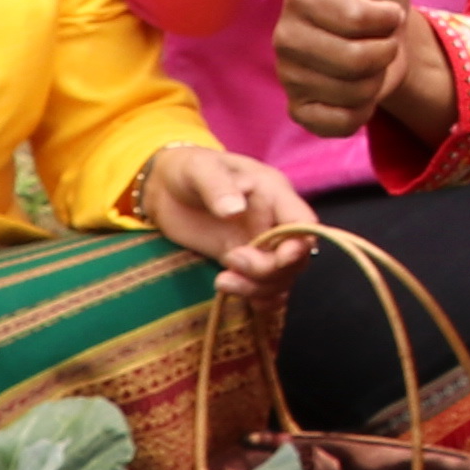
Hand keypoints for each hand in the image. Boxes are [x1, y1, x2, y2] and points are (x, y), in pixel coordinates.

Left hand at [136, 143, 323, 292]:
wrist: (166, 188)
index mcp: (274, 195)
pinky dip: (258, 300)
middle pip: (295, 259)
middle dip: (267, 269)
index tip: (278, 257)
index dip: (299, 245)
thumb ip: (218, 187)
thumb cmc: (188, 170)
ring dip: (257, 288)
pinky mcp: (244, 265)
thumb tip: (234, 209)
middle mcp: (274, 223)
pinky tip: (234, 293)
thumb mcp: (200, 169)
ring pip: (281, 279)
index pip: (304, 224)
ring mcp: (260, 247)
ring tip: (222, 281)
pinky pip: (265, 290)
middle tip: (230, 260)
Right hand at [270, 0, 444, 141]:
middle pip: (357, 61)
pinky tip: (356, 90)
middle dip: (384, 52)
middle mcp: (284, 38)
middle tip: (379, 40)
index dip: (387, 19)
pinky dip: (360, 111)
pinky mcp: (299, 110)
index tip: (385, 10)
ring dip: (375, 80)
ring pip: (352, 92)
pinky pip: (338, 122)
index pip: (360, 21)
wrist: (383, 43)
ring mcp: (288, 77)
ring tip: (368, 62)